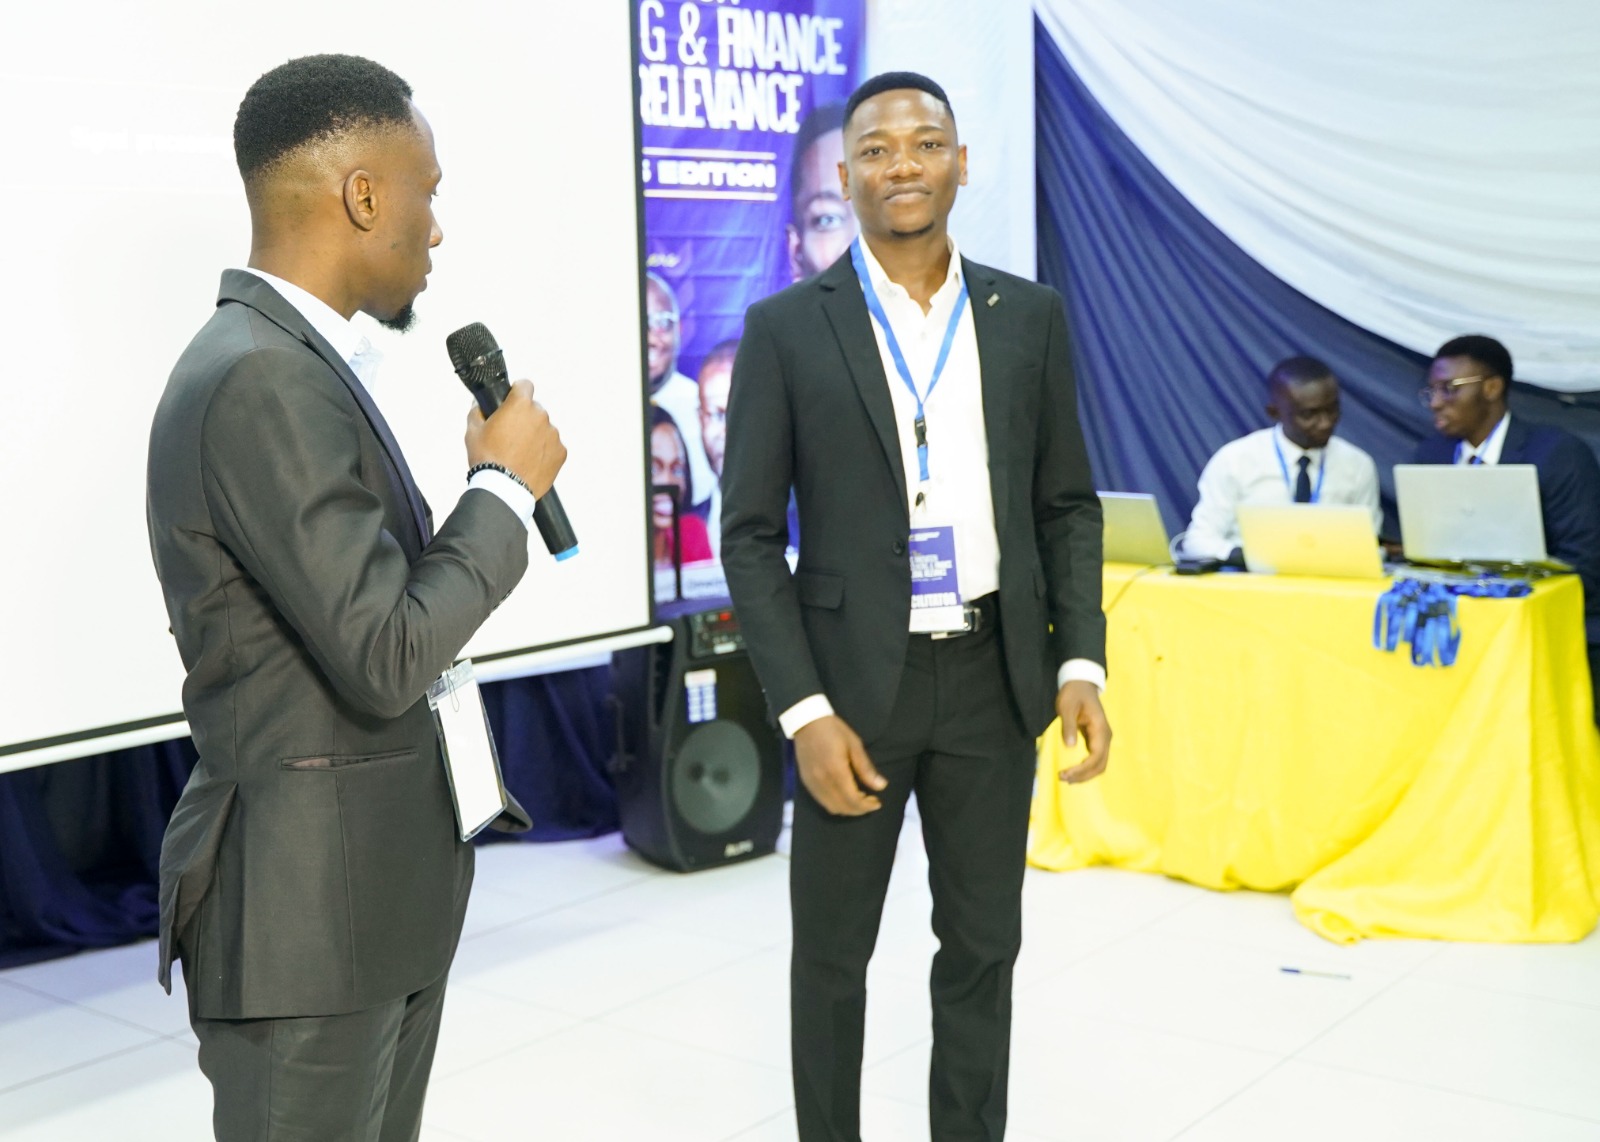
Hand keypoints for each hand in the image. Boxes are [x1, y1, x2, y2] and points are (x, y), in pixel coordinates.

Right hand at [465, 379, 565, 496]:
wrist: (503, 488)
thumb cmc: (487, 459)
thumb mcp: (473, 431)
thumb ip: (477, 411)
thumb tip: (479, 404)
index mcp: (520, 405)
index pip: (525, 385)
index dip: (517, 392)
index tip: (513, 400)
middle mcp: (541, 416)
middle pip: (534, 410)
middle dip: (524, 418)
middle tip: (511, 436)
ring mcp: (553, 435)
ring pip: (544, 429)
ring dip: (535, 436)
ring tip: (519, 453)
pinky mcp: (561, 452)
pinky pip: (553, 447)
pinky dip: (544, 452)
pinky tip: (530, 462)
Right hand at [793, 715, 885, 815]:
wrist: (806, 722)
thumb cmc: (834, 730)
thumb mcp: (854, 745)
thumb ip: (866, 768)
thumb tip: (882, 787)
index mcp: (836, 771)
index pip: (853, 800)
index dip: (867, 806)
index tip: (877, 802)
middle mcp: (822, 782)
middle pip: (843, 808)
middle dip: (859, 810)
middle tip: (871, 801)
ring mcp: (812, 784)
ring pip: (831, 807)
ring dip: (847, 809)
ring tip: (859, 799)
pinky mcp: (806, 782)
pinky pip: (822, 801)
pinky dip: (835, 804)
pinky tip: (843, 794)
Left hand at [1055, 680, 1110, 782]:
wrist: (1081, 683)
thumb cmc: (1073, 693)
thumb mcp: (1067, 707)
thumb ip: (1068, 726)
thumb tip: (1070, 747)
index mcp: (1100, 729)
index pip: (1096, 757)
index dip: (1082, 769)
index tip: (1066, 774)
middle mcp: (1105, 737)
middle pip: (1100, 765)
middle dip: (1083, 775)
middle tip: (1063, 779)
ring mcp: (1102, 739)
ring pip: (1099, 764)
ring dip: (1085, 774)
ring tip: (1066, 778)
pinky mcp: (1096, 739)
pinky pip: (1095, 759)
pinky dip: (1085, 768)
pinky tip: (1072, 772)